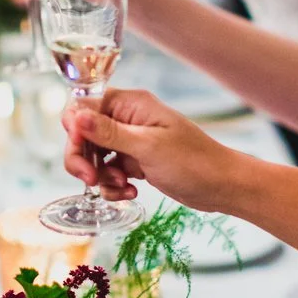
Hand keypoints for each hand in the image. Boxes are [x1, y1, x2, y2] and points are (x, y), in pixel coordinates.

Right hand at [62, 86, 239, 212]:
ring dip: (100, 175)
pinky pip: (108, 171)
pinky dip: (112, 185)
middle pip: (83, 134)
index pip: (83, 108)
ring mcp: (130, 140)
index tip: (82, 156)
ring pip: (93, 156)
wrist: (222, 186)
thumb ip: (109, 132)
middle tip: (91, 179)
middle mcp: (126, 118)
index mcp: (130, 104)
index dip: (76, 132)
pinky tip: (130, 192)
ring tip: (122, 186)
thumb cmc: (193, 161)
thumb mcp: (148, 147)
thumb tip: (76, 116)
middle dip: (83, 159)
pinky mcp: (134, 161)